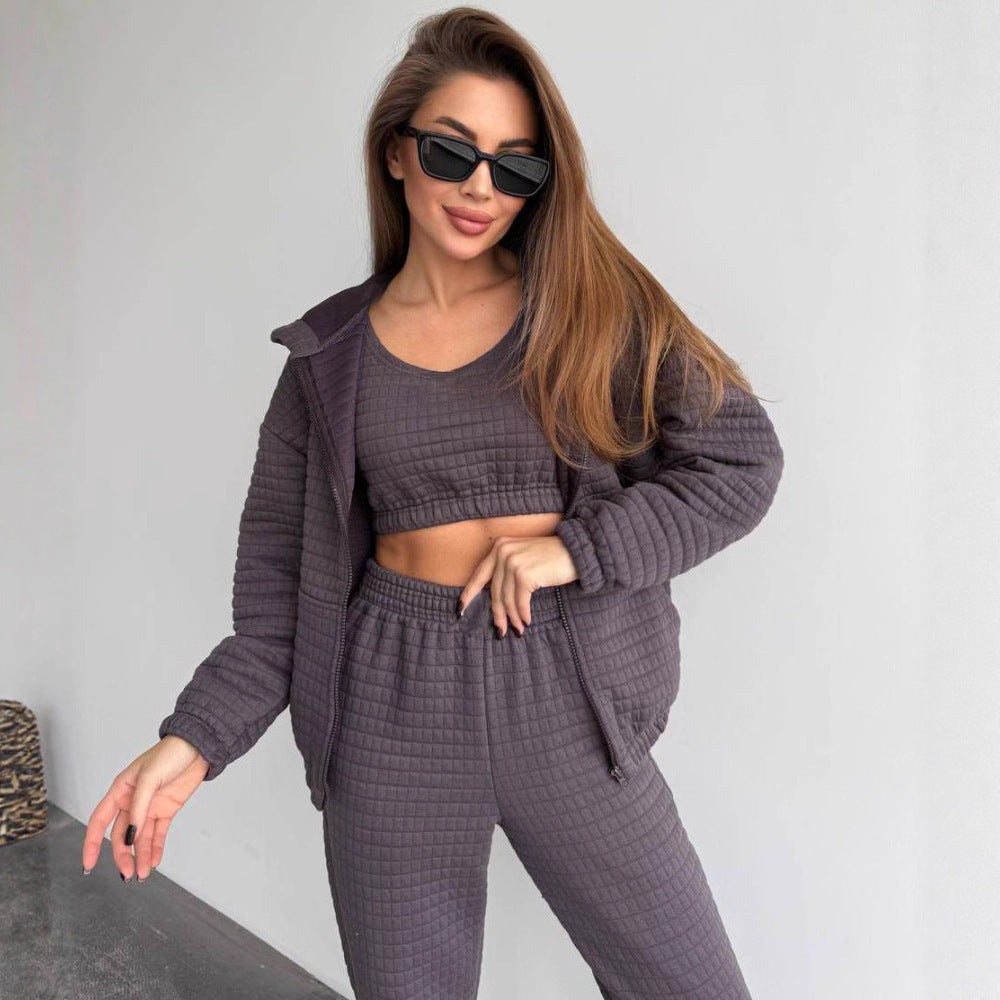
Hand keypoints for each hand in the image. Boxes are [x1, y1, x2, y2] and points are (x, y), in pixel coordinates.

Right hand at [81, 735, 209, 879]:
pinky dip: (156, 848)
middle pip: (121, 835)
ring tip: (143, 874)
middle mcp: (132, 802)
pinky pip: (158, 834)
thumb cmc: (169, 753)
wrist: (197, 747)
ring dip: (141, 856)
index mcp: (120, 790)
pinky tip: (155, 861)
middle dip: (123, 856)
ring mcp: (150, 808)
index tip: (88, 864)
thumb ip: (139, 807)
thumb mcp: (149, 777)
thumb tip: (130, 835)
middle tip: (128, 873)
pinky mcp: (166, 811)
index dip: (92, 843)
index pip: (99, 821)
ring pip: (141, 838)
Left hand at [457, 534, 578, 636]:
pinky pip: (520, 602)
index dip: (468, 594)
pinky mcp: (524, 574)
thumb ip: (508, 571)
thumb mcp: (525, 558)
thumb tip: (497, 602)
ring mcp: (513, 562)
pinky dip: (523, 614)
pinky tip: (527, 621)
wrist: (577, 551)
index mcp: (499, 547)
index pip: (479, 574)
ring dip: (513, 617)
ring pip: (506, 599)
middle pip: (494, 591)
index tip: (460, 610)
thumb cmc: (553, 557)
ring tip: (518, 629)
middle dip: (498, 614)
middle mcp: (503, 552)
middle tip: (501, 631)